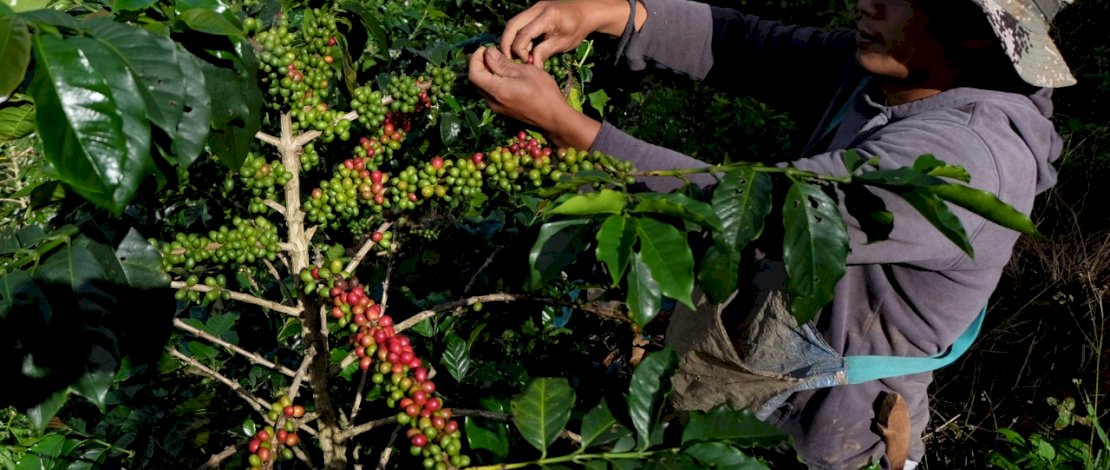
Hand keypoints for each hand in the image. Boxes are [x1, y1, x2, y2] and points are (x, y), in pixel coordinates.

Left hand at [468, 46, 600, 148]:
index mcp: (497, 90)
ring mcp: (497, 108)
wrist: (554, 117)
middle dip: (478, 64)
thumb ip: (503, 63)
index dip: (475, 58)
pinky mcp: (503, 110)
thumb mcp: (525, 71)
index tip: (486, 48)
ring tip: (499, 61)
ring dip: (486, 72)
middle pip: (475, 81)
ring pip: (482, 87)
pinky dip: (492, 80)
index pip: (473, 73)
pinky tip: (505, 74)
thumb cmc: (543, 92)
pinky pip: (491, 93)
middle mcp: (492, 101)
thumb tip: (488, 52)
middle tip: (490, 52)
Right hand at [500, 0, 631, 66]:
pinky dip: (518, 34)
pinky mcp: (534, 10)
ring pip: (513, 23)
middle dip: (506, 43)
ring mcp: (534, 7)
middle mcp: (537, 9)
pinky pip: (520, 22)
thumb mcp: (562, 44)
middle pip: (512, 25)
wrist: (586, 11)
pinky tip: (524, 47)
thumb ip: (544, 52)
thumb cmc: (577, 28)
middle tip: (509, 59)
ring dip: (511, 39)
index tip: (526, 61)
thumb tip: (532, 66)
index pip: (524, 34)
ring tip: (517, 55)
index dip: (520, 50)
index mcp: (547, 17)